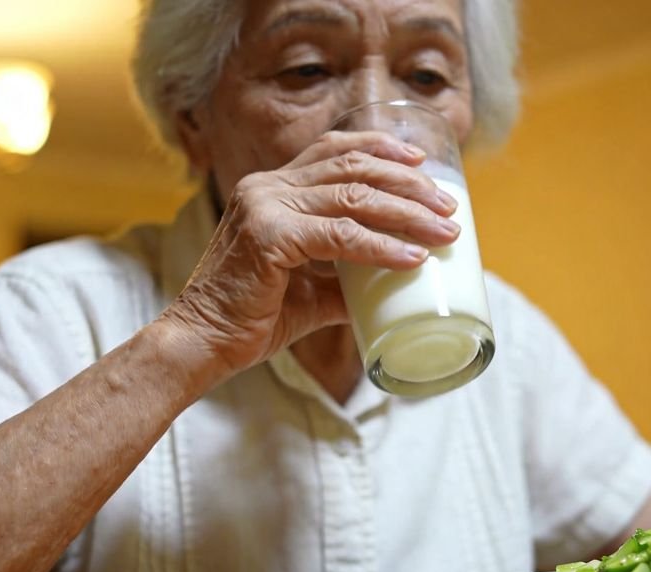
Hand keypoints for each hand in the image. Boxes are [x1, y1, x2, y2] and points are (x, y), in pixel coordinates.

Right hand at [162, 130, 459, 374]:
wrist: (203, 344)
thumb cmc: (251, 318)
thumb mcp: (309, 290)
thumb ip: (345, 279)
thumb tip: (393, 285)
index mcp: (271, 189)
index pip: (332, 149)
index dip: (380, 148)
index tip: (422, 164)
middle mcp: (266, 188)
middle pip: (353, 167)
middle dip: (408, 183)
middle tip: (448, 207)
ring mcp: (265, 208)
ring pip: (353, 197)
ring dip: (407, 213)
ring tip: (443, 232)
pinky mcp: (269, 238)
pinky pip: (340, 237)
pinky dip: (382, 247)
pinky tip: (412, 259)